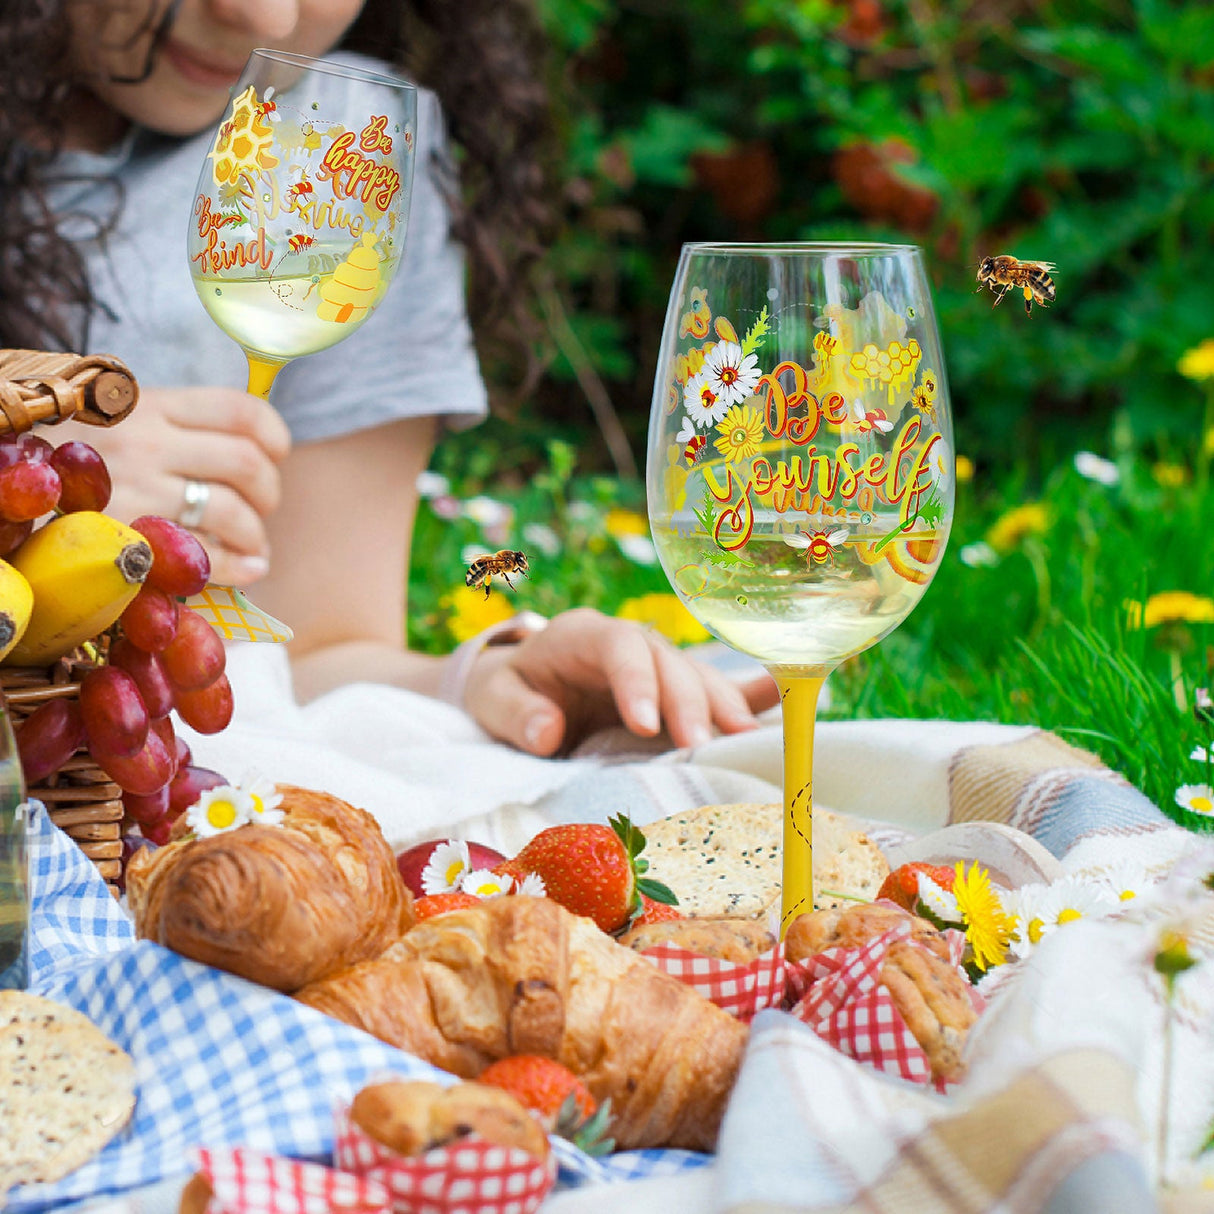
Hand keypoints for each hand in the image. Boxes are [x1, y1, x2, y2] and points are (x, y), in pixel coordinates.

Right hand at [56, 387, 290, 585]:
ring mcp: (137, 491)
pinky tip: (249, 569)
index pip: (238, 409)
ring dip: (256, 534)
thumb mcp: (119, 416)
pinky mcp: (128, 538)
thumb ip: (175, 424)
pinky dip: (239, 566)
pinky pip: (203, 555)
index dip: (273, 433)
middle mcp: (147, 443)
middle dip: (269, 490)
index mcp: (151, 405)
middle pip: (246, 462)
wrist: (6, 477)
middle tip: (263, 506)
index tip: (277, 453)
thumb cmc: (74, 452)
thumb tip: (252, 451)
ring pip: (231, 511)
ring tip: (254, 545)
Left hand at [461, 607, 778, 755]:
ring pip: (701, 678)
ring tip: (747, 743)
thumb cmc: (506, 690)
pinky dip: (752, 699)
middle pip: (670, 662)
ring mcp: (660, 667)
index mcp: (583, 636)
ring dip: (726, 709)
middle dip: (689, 702)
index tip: (646, 725)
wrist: (521, 687)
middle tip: (702, 746)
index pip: (619, 646)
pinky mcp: (676, 694)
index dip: (638, 680)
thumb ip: (514, 712)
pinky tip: (791, 706)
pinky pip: (720, 691)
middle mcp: (630, 645)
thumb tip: (546, 731)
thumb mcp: (490, 699)